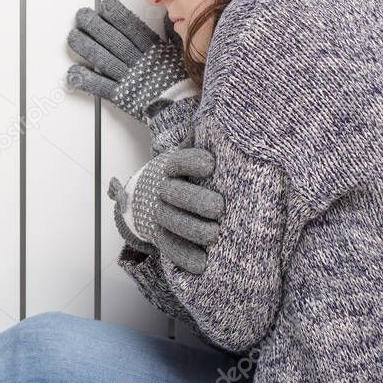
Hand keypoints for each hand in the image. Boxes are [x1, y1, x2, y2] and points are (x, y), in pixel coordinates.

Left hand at [66, 0, 187, 121]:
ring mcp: (128, 79)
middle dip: (95, 26)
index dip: (117, 16)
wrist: (181, 109)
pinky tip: (73, 73)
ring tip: (73, 37)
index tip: (105, 6)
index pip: (132, 28)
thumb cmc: (181, 83)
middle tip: (82, 16)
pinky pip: (101, 86)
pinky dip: (86, 80)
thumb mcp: (179, 53)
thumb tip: (167, 16)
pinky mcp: (121, 96)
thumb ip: (170, 35)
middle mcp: (138, 62)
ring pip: (103, 59)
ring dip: (86, 47)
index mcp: (153, 50)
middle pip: (113, 40)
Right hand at [109, 128, 223, 273]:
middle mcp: (162, 189)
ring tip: (215, 235)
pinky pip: (170, 247)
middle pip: (176, 193)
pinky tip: (202, 264)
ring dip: (192, 230)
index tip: (211, 163)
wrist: (149, 195)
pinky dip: (184, 257)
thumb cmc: (187, 173)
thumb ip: (208, 140)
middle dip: (196, 200)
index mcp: (172, 166)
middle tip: (218, 208)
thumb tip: (232, 118)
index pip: (180, 160)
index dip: (192, 161)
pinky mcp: (160, 236)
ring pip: (172, 222)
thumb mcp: (193, 153)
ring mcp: (159, 214)